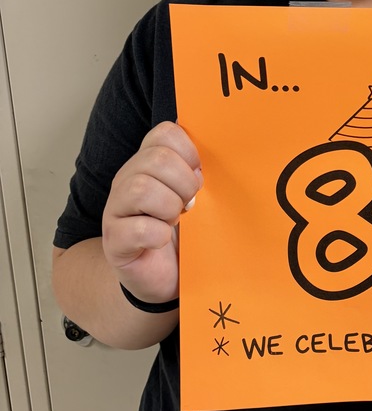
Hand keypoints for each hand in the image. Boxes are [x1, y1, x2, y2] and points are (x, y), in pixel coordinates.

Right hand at [102, 121, 201, 304]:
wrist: (167, 277)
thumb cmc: (185, 233)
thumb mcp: (197, 196)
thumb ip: (201, 167)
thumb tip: (217, 135)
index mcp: (149, 162)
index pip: (165, 133)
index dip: (189, 151)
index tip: (199, 176)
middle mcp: (127, 179)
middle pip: (156, 158)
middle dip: (184, 183)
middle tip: (190, 205)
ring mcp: (116, 209)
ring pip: (141, 188)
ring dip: (170, 207)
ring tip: (175, 221)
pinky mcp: (114, 240)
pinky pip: (138, 228)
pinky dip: (158, 235)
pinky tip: (162, 241)